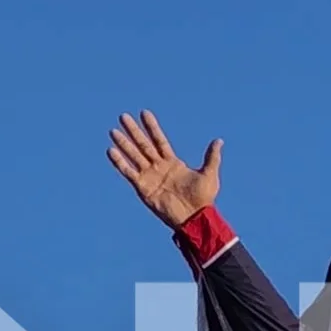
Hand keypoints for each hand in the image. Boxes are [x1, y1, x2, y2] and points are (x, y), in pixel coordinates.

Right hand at [106, 111, 221, 228]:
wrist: (194, 217)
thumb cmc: (203, 198)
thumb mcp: (209, 174)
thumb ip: (212, 157)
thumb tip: (219, 141)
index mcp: (173, 162)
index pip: (159, 140)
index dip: (152, 127)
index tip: (144, 113)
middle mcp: (158, 167)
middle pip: (143, 145)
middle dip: (134, 131)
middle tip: (123, 117)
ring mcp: (149, 177)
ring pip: (134, 156)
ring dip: (124, 144)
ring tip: (114, 131)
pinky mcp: (142, 188)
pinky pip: (129, 172)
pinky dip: (120, 162)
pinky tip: (111, 151)